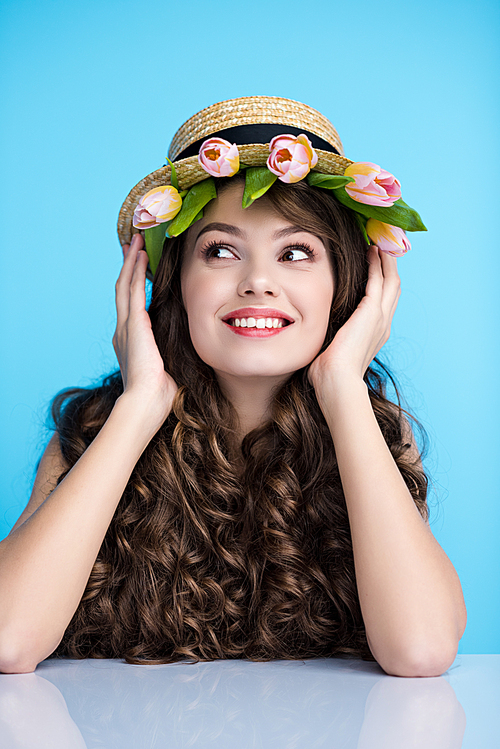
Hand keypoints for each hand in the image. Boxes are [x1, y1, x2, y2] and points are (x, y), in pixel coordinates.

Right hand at [113, 234, 178, 428]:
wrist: (145, 402)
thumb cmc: (158, 394)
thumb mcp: (165, 368)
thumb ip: (169, 354)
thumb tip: (185, 352)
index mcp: (130, 340)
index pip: (130, 305)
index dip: (133, 284)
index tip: (137, 268)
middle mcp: (123, 330)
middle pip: (123, 289)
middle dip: (128, 266)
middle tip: (131, 245)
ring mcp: (125, 325)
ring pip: (124, 284)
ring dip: (131, 262)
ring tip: (135, 242)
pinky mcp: (132, 324)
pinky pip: (132, 290)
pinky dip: (135, 270)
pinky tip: (140, 255)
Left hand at [308, 245, 400, 388]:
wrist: (337, 382)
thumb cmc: (329, 374)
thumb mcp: (331, 351)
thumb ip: (328, 339)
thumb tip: (311, 338)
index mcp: (375, 334)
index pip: (384, 302)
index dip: (382, 282)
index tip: (376, 265)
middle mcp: (383, 324)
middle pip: (393, 287)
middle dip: (389, 266)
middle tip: (383, 246)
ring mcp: (380, 318)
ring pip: (391, 280)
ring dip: (386, 260)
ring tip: (380, 243)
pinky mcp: (372, 311)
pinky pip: (379, 280)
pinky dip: (377, 264)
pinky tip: (372, 251)